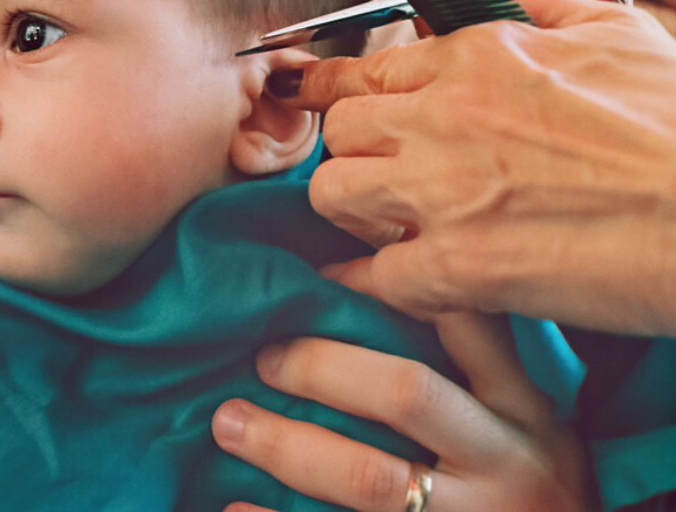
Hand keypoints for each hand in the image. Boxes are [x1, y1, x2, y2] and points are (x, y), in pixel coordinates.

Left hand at [212, 310, 589, 511]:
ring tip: (229, 423)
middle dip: (321, 367)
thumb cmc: (534, 496)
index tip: (320, 275)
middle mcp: (504, 463)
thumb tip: (368, 290)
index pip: (465, 323)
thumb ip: (477, 374)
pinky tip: (235, 506)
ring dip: (286, 445)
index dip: (388, 288)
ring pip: (369, 477)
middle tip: (261, 357)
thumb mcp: (533, 430)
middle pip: (405, 392)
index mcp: (524, 411)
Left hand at [294, 0, 675, 335]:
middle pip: (337, 129)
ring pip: (333, 194)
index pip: (363, 68)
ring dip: (354, 215)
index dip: (331, 90)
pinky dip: (379, 285)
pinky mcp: (461, 266)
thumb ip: (541, 10)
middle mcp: (446, 115)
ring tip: (390, 226)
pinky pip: (376, 275)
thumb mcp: (616, 36)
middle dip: (351, 154)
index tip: (308, 99)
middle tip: (380, 177)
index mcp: (477, 58)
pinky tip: (401, 285)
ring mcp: (446, 191)